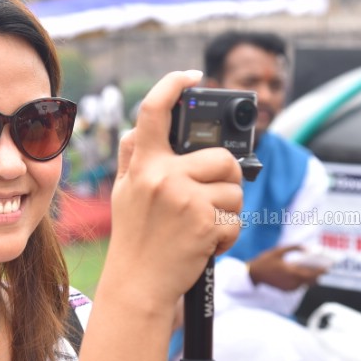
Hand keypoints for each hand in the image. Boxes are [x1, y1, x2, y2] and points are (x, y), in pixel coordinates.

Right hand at [107, 70, 243, 303]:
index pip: (154, 112)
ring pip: (234, 189)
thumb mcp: (124, 192)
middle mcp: (161, 176)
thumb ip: (133, 158)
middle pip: (220, 158)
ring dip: (227, 211)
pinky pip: (236, 218)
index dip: (173, 85)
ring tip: (201, 227)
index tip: (191, 75)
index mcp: (142, 166)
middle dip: (225, 180)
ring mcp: (184, 199)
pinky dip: (227, 236)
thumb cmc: (135, 238)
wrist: (138, 285)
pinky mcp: (205, 222)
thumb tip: (142, 128)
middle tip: (207, 201)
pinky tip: (204, 244)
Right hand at [248, 245, 326, 290]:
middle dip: (320, 274)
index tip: (331, 266)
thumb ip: (294, 248)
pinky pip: (300, 285)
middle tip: (328, 266)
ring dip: (313, 277)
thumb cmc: (265, 261)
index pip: (312, 273)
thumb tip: (307, 248)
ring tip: (319, 269)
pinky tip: (307, 272)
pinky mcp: (288, 290)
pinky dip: (305, 279)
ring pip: (307, 283)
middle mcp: (292, 282)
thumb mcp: (278, 251)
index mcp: (291, 272)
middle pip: (312, 280)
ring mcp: (290, 287)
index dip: (322, 270)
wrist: (253, 275)